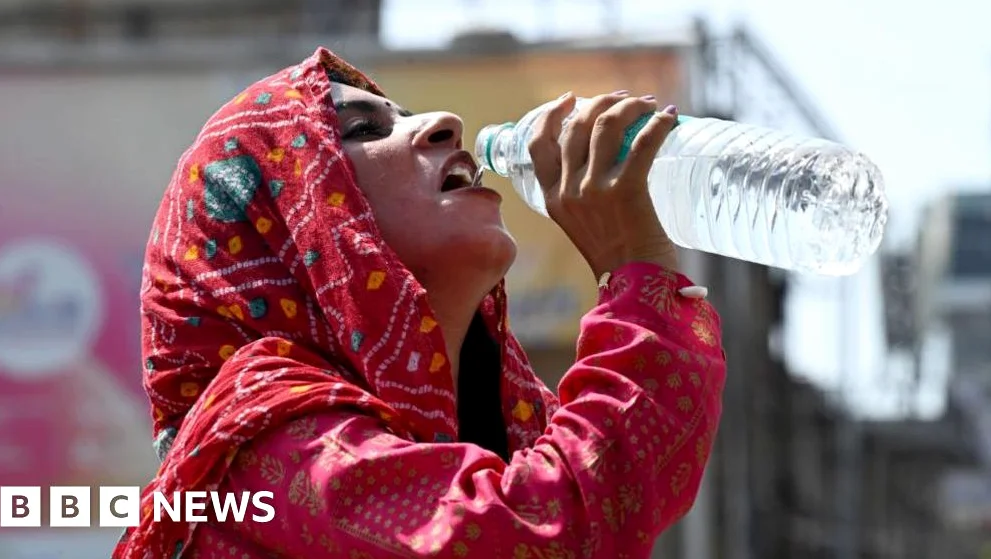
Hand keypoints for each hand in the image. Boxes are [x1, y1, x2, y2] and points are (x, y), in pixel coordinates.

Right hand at [527, 91, 679, 277]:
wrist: (635, 290)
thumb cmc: (619, 261)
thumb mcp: (583, 226)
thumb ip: (583, 197)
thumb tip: (606, 159)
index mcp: (553, 199)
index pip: (537, 144)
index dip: (551, 115)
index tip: (570, 99)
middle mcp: (568, 191)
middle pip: (575, 126)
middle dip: (600, 103)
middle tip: (624, 100)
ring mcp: (595, 190)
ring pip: (605, 126)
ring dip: (628, 107)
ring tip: (647, 105)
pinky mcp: (626, 191)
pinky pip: (641, 143)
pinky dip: (657, 125)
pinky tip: (668, 118)